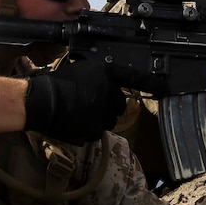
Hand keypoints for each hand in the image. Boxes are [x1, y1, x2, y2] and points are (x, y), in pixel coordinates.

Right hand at [24, 59, 164, 144]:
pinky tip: (74, 122)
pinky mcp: (94, 130)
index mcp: (105, 75)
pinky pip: (95, 133)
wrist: (41, 101)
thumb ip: (99, 78)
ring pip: (108, 121)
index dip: (151, 83)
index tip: (164, 89)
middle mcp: (108, 93)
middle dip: (108, 107)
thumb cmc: (56, 83)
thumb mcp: (81, 71)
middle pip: (118, 106)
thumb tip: (106, 85)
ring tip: (79, 113)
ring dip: (98, 120)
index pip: (134, 77)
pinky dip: (87, 131)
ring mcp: (102, 113)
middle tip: (89, 104)